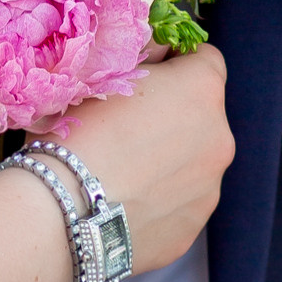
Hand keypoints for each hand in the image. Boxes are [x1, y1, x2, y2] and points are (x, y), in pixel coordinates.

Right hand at [51, 43, 232, 277]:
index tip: (146, 77)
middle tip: (123, 130)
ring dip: (166, 162)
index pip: (205, 59)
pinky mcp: (192, 228)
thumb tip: (159, 53)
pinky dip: (157, 201)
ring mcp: (211, 188)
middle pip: (201, 116)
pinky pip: (178, 204)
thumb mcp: (102, 73)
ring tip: (118, 175)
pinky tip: (121, 205)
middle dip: (171, 117)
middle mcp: (220, 137)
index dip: (174, 64)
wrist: (61, 213)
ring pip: (192, 164)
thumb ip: (142, 57)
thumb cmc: (76, 133)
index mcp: (202, 88)